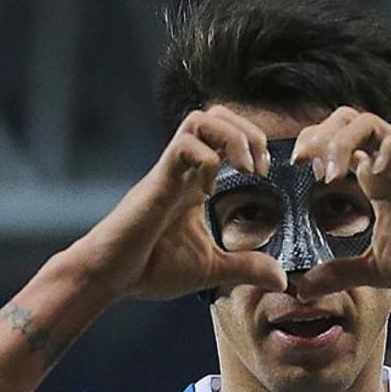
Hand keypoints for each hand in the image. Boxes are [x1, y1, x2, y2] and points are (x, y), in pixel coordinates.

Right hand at [65, 105, 286, 300]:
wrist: (108, 277)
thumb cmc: (150, 268)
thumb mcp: (212, 269)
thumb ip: (246, 267)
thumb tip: (282, 278)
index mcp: (196, 181)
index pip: (225, 134)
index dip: (253, 143)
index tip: (265, 175)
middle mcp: (183, 169)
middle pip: (216, 114)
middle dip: (248, 131)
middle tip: (259, 168)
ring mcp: (169, 172)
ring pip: (199, 119)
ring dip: (232, 136)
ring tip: (244, 169)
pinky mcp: (156, 183)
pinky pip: (183, 147)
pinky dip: (206, 159)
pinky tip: (209, 190)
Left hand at [289, 107, 390, 299]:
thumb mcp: (377, 269)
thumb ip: (341, 273)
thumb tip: (301, 288)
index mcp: (375, 178)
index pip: (336, 140)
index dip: (312, 145)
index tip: (295, 167)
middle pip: (348, 119)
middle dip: (321, 134)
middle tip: (304, 162)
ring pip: (373, 122)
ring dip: (345, 141)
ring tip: (331, 174)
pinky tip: (378, 171)